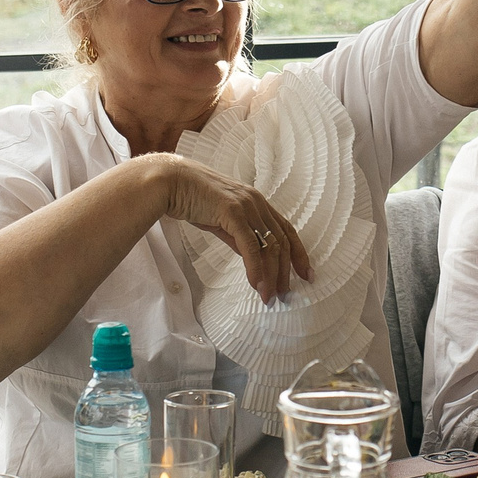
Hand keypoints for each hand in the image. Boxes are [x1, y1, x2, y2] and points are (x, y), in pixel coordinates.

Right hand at [150, 155, 312, 302]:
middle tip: (285, 294)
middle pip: (282, 241)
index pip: (287, 229)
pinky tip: (255, 283)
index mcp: (257, 202)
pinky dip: (255, 268)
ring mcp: (246, 206)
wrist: (172, 182)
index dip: (298, 253)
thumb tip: (251, 257)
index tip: (306, 273)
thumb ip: (239, 235)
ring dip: (271, 275)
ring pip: (269, 246)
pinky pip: (250, 246)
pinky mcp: (232, 212)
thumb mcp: (223, 219)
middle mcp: (257, 203)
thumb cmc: (193, 199)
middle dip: (285, 271)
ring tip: (268, 296)